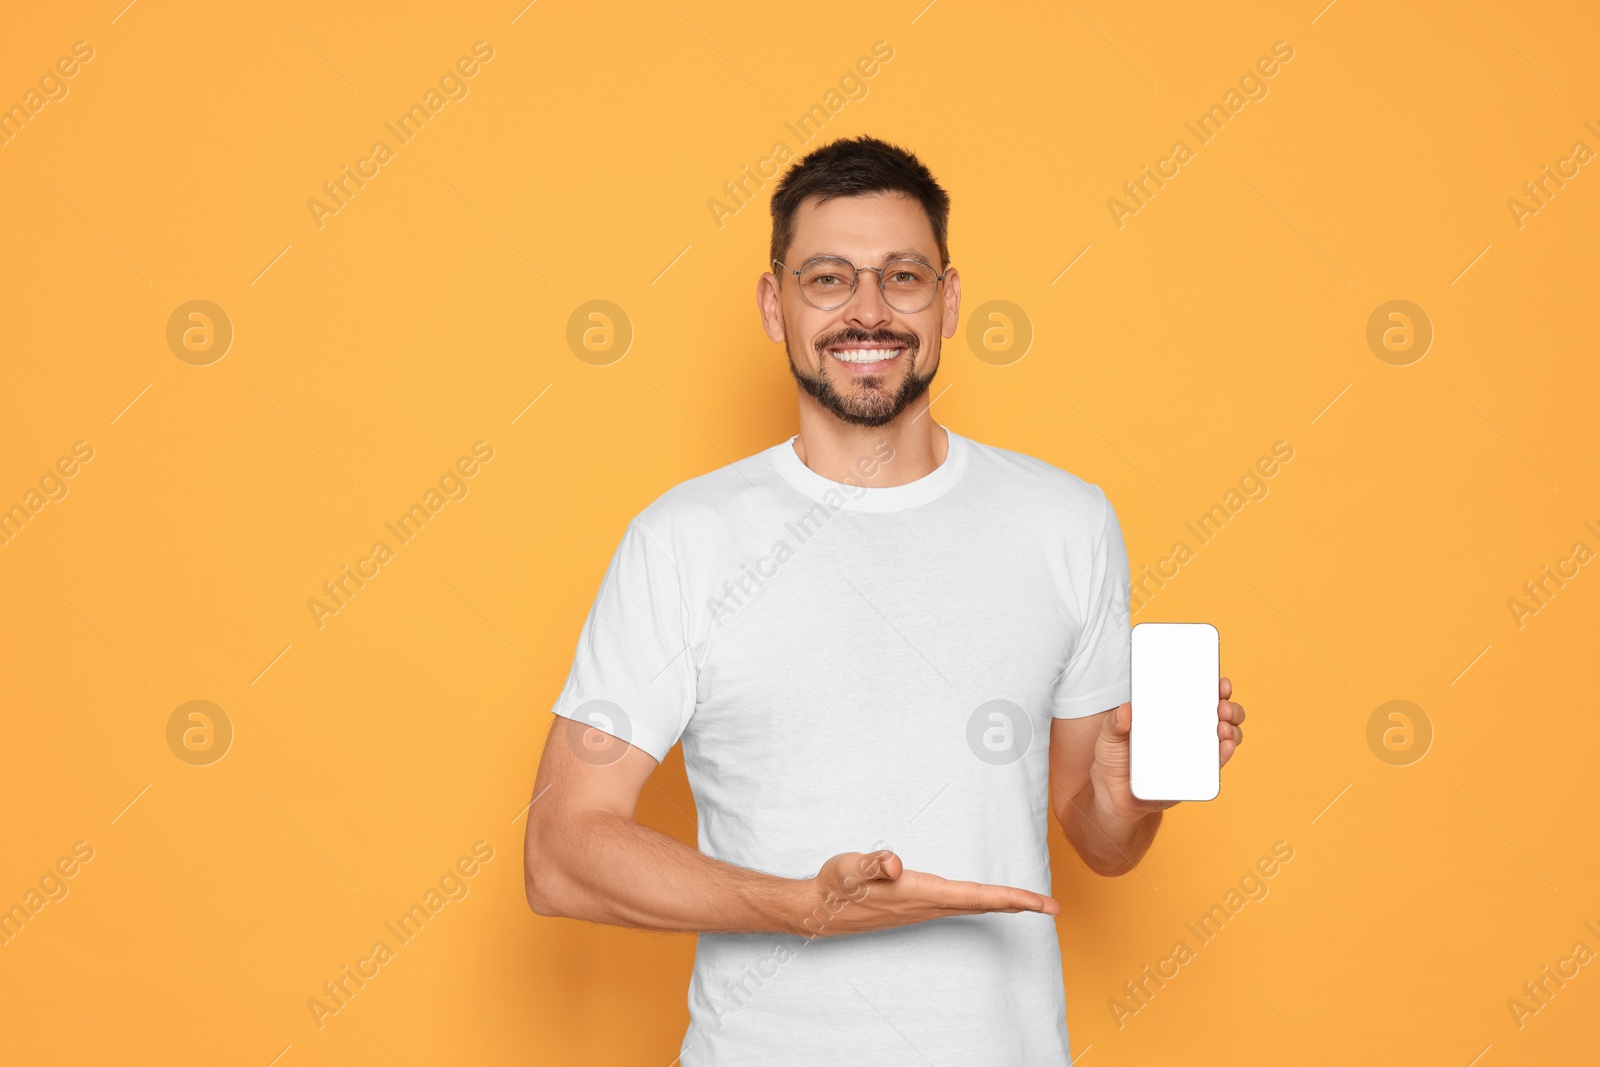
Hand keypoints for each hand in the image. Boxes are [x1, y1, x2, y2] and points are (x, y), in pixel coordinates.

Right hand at [796, 850, 1058, 937]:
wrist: (819, 910)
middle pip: (982, 904)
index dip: (1011, 898)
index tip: (1042, 904)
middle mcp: (927, 905)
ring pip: (972, 906)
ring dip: (1001, 903)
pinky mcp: (915, 905)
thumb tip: (894, 863)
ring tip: (1029, 902)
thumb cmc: (837, 885)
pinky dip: (980, 901)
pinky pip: (959, 904)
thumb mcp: (850, 868)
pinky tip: (984, 899)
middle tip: (1053, 906)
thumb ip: (872, 864)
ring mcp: (922, 908)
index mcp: (921, 894)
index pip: (975, 896)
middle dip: (1018, 904)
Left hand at [1089, 676, 1246, 822]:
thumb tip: (1126, 709)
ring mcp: (1193, 754)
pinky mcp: (1194, 777)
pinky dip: (1223, 755)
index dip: (1215, 689)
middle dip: (1228, 708)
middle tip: (1222, 707)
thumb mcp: (1109, 736)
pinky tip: (1224, 747)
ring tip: (1222, 727)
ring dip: (1231, 730)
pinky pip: (1215, 766)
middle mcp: (1187, 732)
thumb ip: (1115, 723)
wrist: (1113, 796)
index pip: (1198, 697)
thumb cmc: (1114, 759)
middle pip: (1219, 716)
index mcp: (1169, 716)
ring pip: (1223, 738)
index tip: (1221, 683)